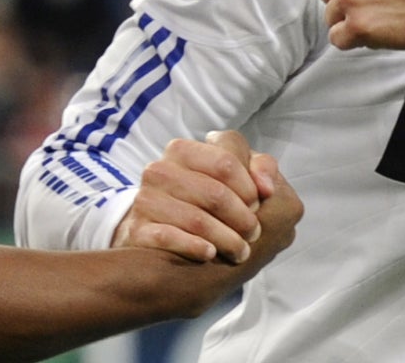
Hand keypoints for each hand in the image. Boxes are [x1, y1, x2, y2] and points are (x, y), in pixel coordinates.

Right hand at [112, 131, 276, 263]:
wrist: (157, 232)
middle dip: (244, 219)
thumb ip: (259, 167)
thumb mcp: (233, 175)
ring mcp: (146, 200)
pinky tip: (211, 253)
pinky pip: (169, 237)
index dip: (249, 187)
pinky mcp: (138, 230)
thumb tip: (267, 187)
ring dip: (228, 240)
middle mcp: (160, 170)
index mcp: (183, 150)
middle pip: (216, 194)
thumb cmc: (205, 200)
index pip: (226, 162)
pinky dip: (196, 247)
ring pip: (197, 220)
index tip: (258, 206)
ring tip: (241, 252)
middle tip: (254, 234)